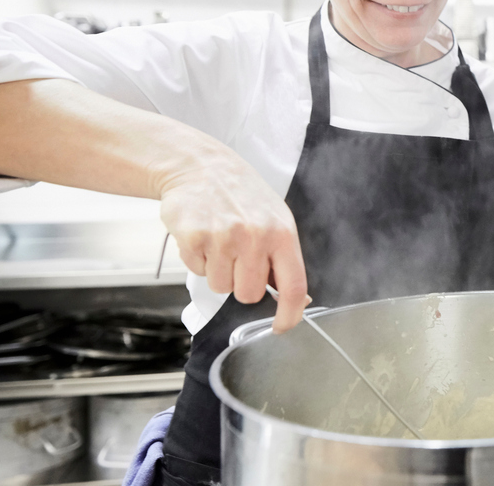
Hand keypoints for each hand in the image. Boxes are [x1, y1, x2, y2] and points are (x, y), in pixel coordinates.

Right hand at [157, 152, 308, 332]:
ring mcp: (224, 237)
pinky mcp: (194, 238)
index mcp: (282, 234)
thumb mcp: (275, 220)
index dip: (290, 315)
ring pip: (221, 286)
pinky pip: (196, 271)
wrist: (201, 166)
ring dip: (217, 270)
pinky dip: (197, 259)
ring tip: (219, 241)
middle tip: (237, 256)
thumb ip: (284, 260)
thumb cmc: (241, 196)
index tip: (282, 327)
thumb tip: (298, 300)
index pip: (293, 286)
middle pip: (249, 295)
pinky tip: (203, 236)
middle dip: (241, 283)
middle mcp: (255, 236)